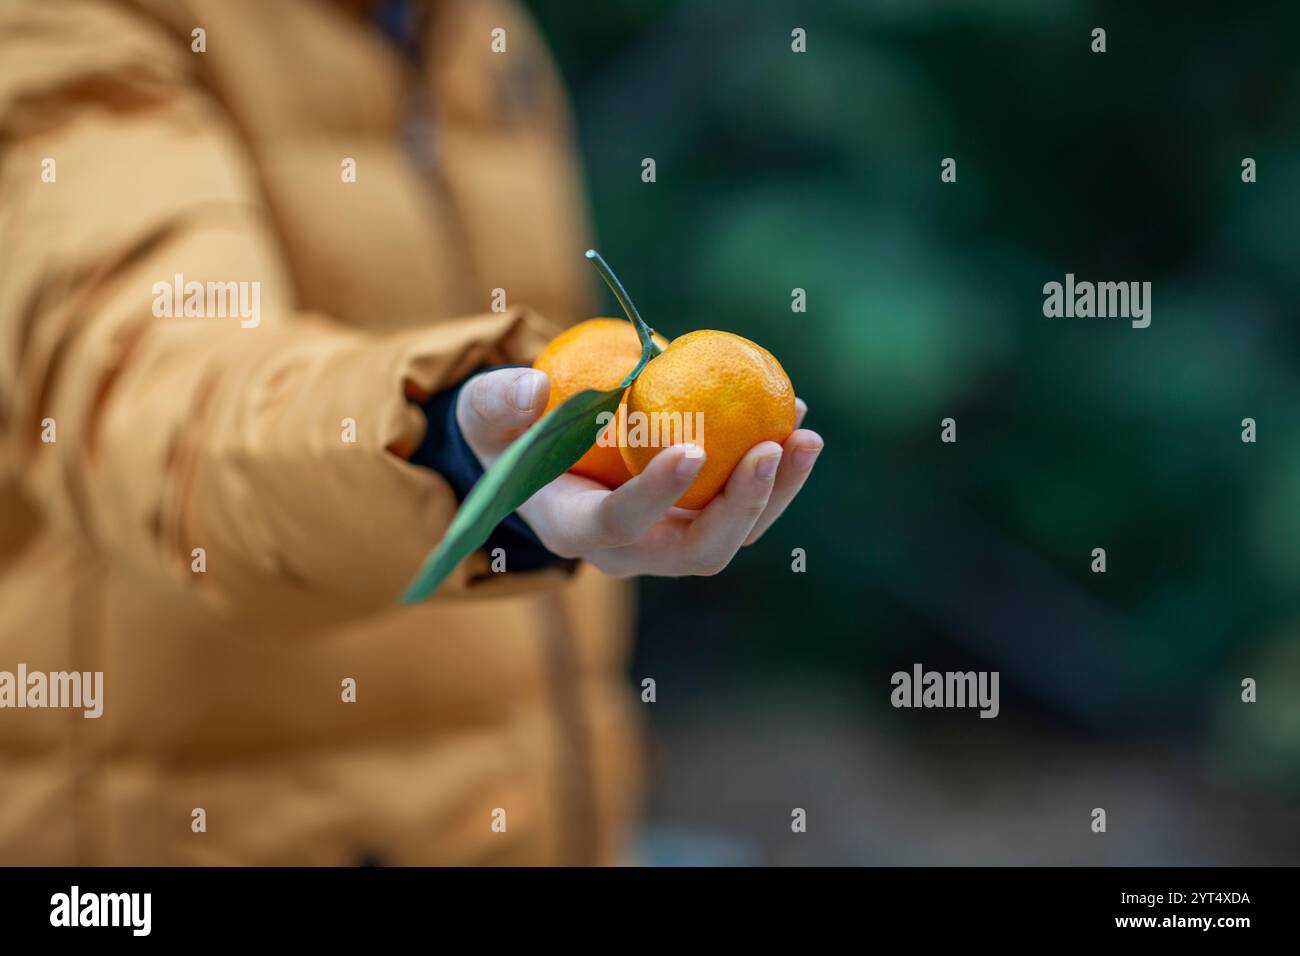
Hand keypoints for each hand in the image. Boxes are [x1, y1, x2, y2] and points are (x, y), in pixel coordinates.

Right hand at [456, 367, 822, 577]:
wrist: (537, 454)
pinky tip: (795, 415)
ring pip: (734, 532)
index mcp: (575, 529)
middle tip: (771, 447)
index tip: (691, 449)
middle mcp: (631, 548)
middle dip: (742, 507)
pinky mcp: (697, 515)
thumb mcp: (487, 412)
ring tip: (804, 434)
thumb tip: (532, 388)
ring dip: (775, 490)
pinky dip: (774, 466)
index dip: (656, 495)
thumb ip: (497, 401)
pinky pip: (743, 502)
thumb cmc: (509, 432)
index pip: (621, 524)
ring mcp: (670, 536)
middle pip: (699, 551)